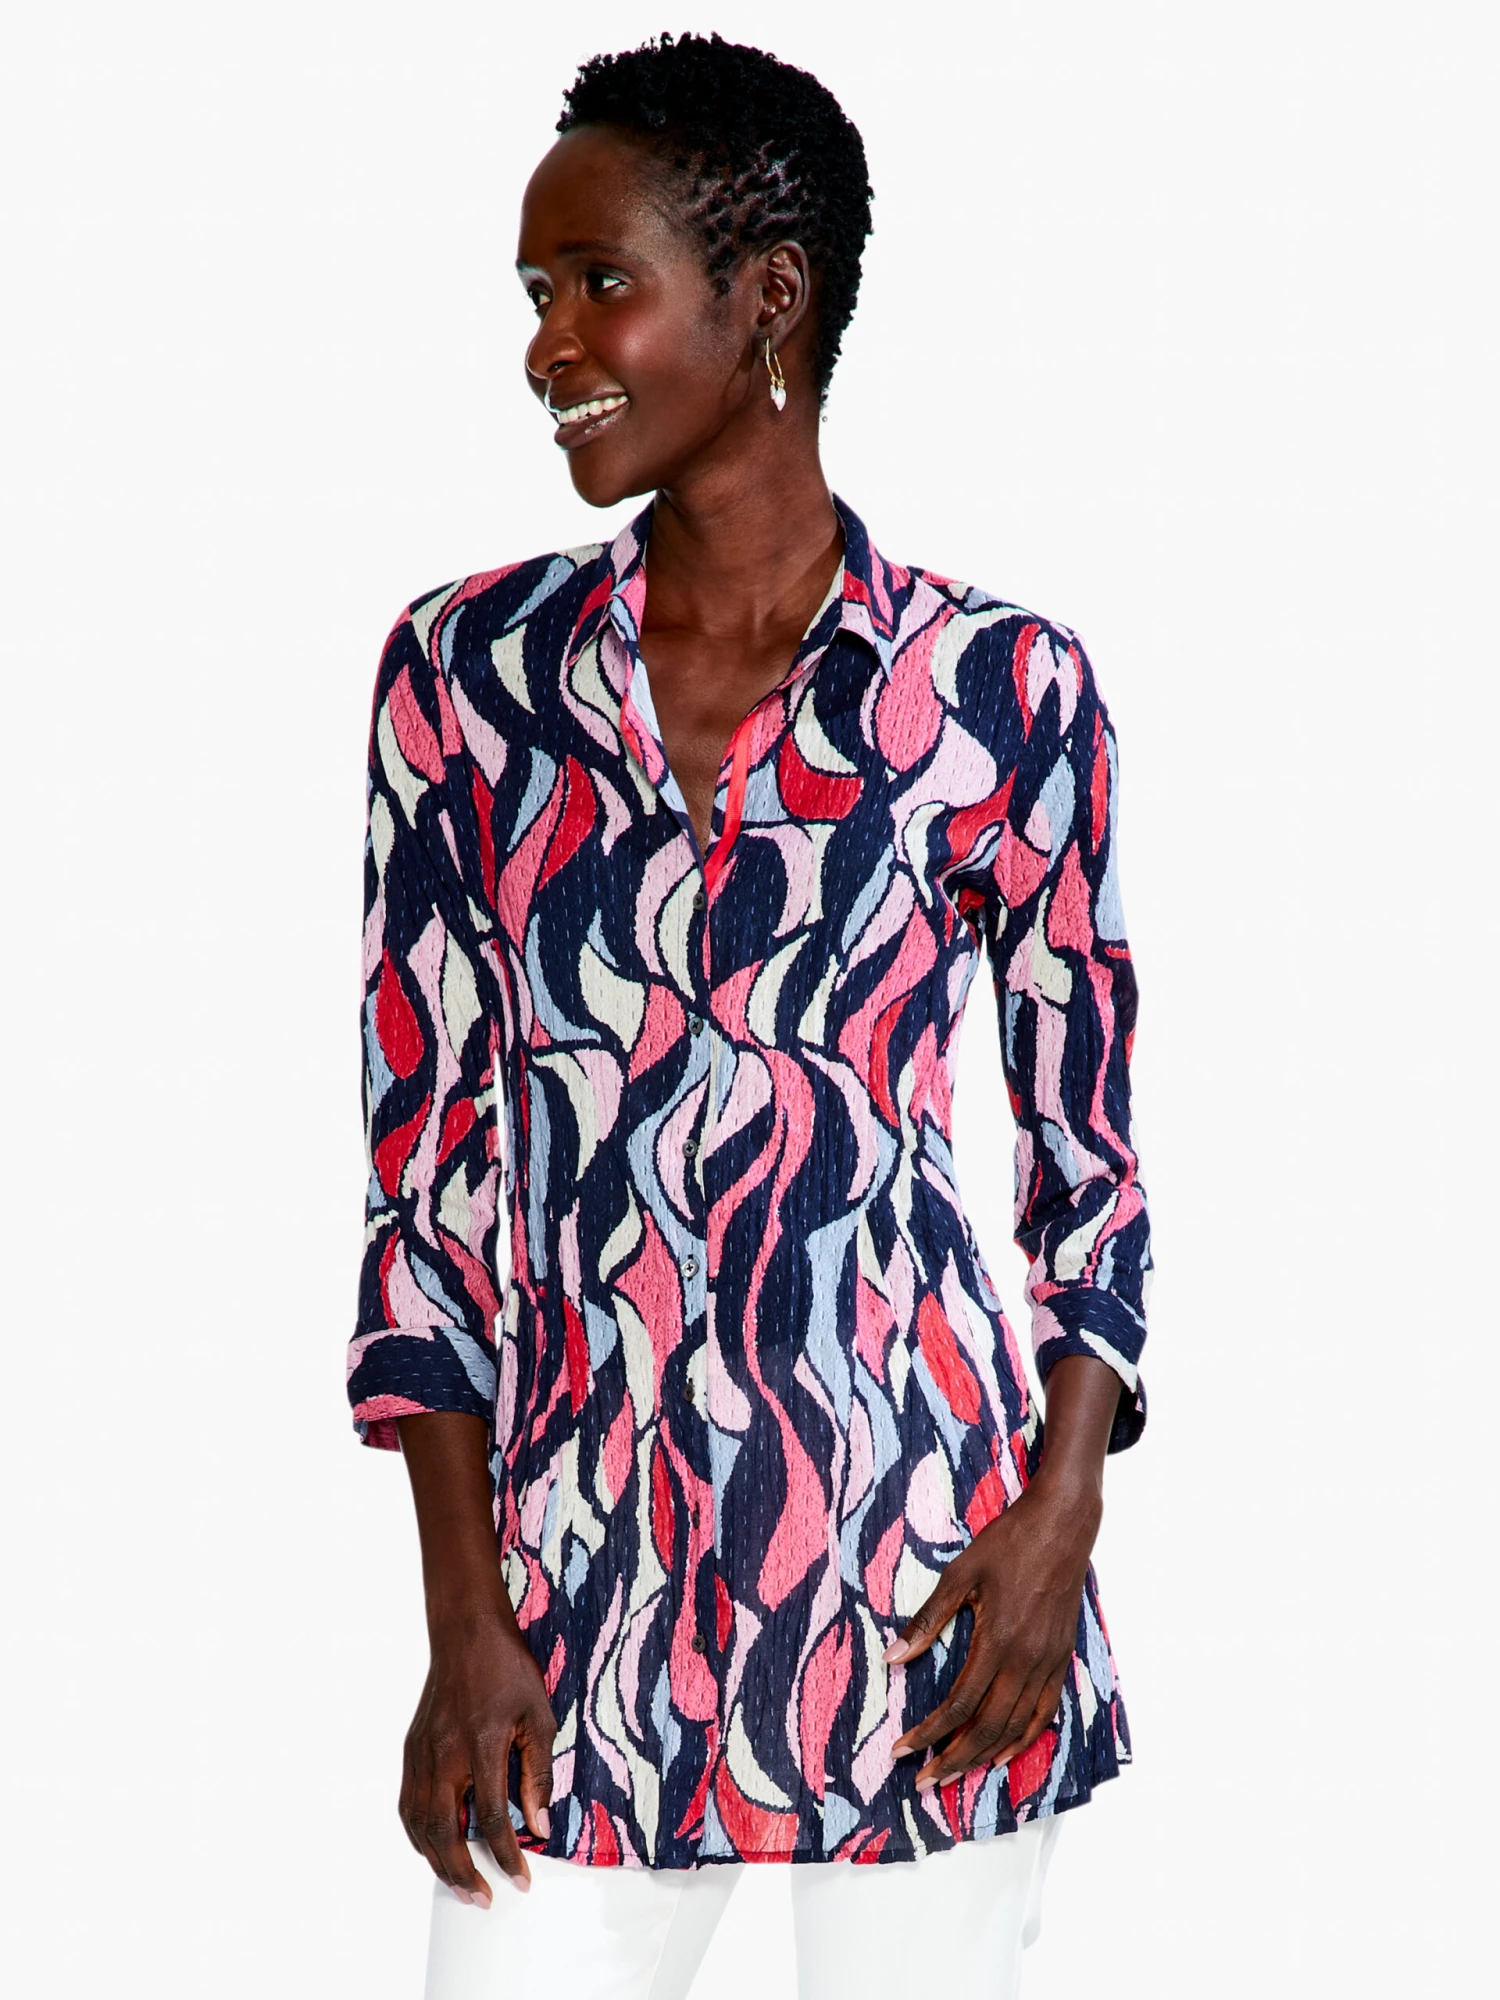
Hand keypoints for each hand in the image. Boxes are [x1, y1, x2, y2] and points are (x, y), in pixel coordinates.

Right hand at [400, 1592, 556, 1904]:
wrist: (466, 1631)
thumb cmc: (508, 1669)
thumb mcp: (538, 1715)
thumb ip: (538, 1772)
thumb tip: (540, 1825)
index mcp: (482, 1744)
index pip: (492, 1818)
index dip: (507, 1856)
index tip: (522, 1882)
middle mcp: (445, 1754)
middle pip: (446, 1832)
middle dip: (464, 1874)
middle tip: (483, 1900)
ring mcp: (422, 1752)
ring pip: (420, 1824)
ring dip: (437, 1862)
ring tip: (460, 1886)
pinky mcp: (411, 1749)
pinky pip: (408, 1805)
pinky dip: (418, 1835)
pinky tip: (434, 1849)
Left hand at [886, 1467, 1103, 1789]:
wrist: (1063, 1525)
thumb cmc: (1008, 1543)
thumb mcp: (960, 1572)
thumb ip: (928, 1619)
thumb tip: (892, 1658)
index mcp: (998, 1640)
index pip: (959, 1705)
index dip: (929, 1734)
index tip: (902, 1752)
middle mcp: (1026, 1660)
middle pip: (988, 1729)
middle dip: (954, 1760)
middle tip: (925, 1783)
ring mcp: (1048, 1662)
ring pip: (1017, 1728)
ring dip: (985, 1757)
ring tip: (956, 1775)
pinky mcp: (1061, 1657)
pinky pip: (1043, 1713)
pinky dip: (1022, 1739)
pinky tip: (1003, 1752)